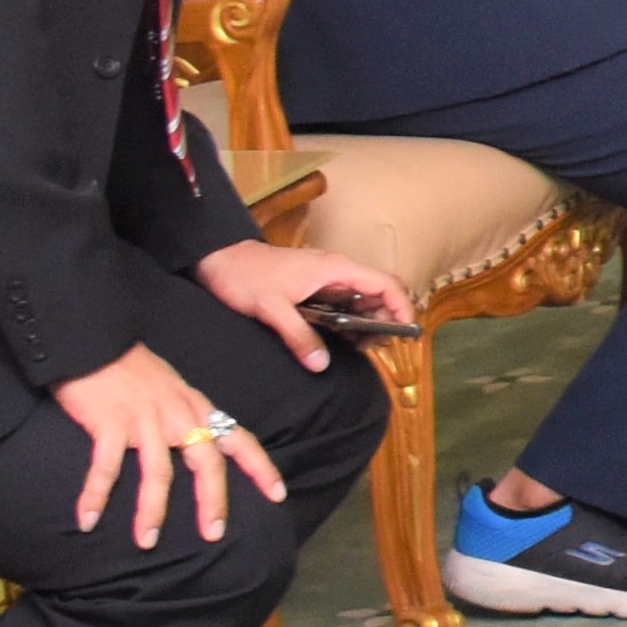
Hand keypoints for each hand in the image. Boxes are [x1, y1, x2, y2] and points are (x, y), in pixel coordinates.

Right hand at [51, 340, 280, 548]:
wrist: (93, 341)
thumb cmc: (130, 368)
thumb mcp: (171, 388)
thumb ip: (186, 416)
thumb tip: (197, 444)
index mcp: (195, 407)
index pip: (239, 438)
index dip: (260, 467)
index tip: (278, 495)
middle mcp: (177, 415)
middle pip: (206, 463)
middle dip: (213, 502)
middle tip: (213, 535)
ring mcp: (144, 419)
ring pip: (158, 474)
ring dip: (151, 512)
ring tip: (147, 542)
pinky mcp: (110, 423)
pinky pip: (106, 468)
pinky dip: (95, 496)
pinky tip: (87, 520)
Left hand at [190, 233, 412, 370]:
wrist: (220, 260)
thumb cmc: (245, 276)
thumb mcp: (271, 308)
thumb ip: (298, 335)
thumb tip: (321, 365)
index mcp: (335, 269)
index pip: (385, 284)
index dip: (402, 307)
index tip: (406, 333)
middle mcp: (337, 272)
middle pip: (379, 294)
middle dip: (385, 321)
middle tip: (374, 347)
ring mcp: (328, 279)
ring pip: (364, 300)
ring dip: (368, 323)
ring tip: (359, 346)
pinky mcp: (317, 288)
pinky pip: (346, 304)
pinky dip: (350, 322)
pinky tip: (341, 340)